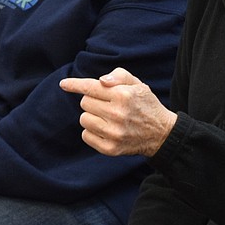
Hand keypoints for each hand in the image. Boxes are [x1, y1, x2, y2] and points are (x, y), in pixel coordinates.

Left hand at [61, 67, 175, 156]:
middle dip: (93, 101)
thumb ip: (119, 76)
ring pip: (84, 119)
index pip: (91, 88)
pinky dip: (92, 131)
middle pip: (85, 103)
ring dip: (92, 116)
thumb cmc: (146, 105)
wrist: (161, 133)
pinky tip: (106, 129)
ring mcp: (113, 133)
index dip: (75, 85)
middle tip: (107, 104)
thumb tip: (101, 81)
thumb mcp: (138, 84)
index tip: (64, 84)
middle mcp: (118, 114)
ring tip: (108, 117)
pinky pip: (86, 135)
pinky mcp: (110, 148)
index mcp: (124, 95)